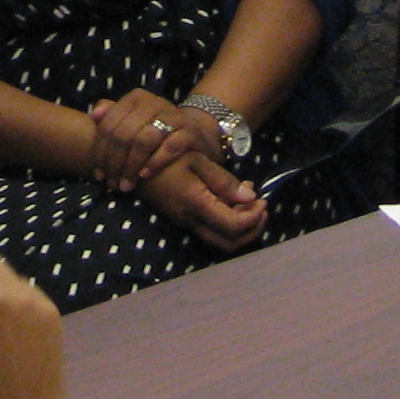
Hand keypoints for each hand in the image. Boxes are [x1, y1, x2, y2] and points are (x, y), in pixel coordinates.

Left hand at [85, 88, 222, 190]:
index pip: (108, 125)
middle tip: (112, 183)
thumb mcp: (134, 120)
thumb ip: (112, 116)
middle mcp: (154, 103)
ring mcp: (174, 116)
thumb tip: (93, 115)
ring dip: (131, 166)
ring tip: (126, 185)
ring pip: (144, 140)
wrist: (196, 133)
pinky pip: (170, 146)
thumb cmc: (157, 130)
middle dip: (114, 163)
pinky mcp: (190, 132)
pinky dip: (155, 162)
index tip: (98, 174)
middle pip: (124, 134)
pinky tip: (144, 175)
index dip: (100, 152)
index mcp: (136, 98)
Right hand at [143, 150, 268, 252]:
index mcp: (196, 205)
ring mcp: (186, 222)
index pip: (233, 225)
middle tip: (262, 207)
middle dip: (252, 230)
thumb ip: (224, 181)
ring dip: (241, 226)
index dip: (253, 217)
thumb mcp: (198, 160)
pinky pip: (211, 230)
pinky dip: (228, 221)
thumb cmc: (167, 155)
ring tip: (250, 201)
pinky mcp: (183, 218)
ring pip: (220, 240)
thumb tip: (251, 197)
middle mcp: (190, 220)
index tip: (263, 199)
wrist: (136, 160)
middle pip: (228, 243)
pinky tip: (233, 198)